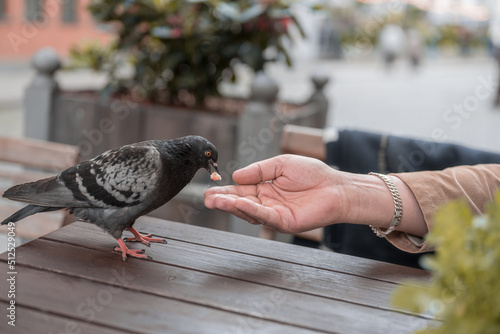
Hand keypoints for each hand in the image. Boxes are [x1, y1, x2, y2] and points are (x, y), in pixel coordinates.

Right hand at [204, 155, 350, 232]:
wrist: (336, 187)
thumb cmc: (313, 174)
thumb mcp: (281, 164)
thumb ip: (258, 170)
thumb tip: (235, 176)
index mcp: (264, 189)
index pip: (240, 191)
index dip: (225, 191)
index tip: (209, 191)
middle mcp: (267, 203)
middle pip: (240, 204)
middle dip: (223, 202)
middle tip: (207, 199)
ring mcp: (275, 215)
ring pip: (249, 212)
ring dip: (232, 206)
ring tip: (217, 201)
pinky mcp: (284, 223)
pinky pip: (264, 216)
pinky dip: (251, 210)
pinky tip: (240, 202)